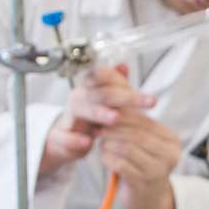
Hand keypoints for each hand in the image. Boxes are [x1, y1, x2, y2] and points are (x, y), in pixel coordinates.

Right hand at [41, 66, 156, 178]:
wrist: (64, 139)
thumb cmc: (90, 116)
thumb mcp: (106, 100)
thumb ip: (116, 84)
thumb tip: (124, 66)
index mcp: (91, 86)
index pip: (104, 76)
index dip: (121, 78)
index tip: (141, 84)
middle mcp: (79, 97)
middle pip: (101, 92)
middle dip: (125, 97)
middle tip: (147, 102)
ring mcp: (69, 116)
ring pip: (81, 109)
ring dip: (99, 113)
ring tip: (115, 118)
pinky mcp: (60, 137)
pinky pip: (65, 136)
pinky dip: (75, 139)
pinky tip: (87, 142)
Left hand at [99, 109, 181, 208]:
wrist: (150, 196)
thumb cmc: (143, 162)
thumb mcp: (144, 140)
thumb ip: (134, 121)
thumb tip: (115, 94)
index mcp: (171, 140)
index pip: (144, 121)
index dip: (122, 115)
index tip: (104, 111)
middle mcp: (170, 154)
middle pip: (136, 134)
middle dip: (113, 128)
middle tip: (96, 126)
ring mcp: (158, 170)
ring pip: (126, 148)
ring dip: (109, 143)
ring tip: (100, 141)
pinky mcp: (143, 183)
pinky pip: (120, 164)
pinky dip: (108, 157)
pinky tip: (104, 156)